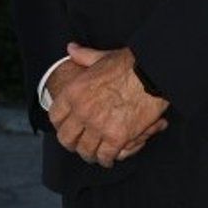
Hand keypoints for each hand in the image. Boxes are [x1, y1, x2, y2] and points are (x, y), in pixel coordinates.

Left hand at [49, 43, 168, 167]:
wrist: (151, 73)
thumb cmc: (127, 64)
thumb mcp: (100, 56)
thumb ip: (83, 56)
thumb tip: (71, 48)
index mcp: (74, 92)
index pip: (55, 117)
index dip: (60, 125)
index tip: (67, 127)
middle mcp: (82, 111)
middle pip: (67, 139)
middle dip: (73, 144)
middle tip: (80, 144)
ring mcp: (98, 126)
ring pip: (85, 151)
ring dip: (90, 154)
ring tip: (95, 153)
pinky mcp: (117, 138)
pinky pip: (105, 156)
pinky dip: (107, 159)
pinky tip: (109, 157)